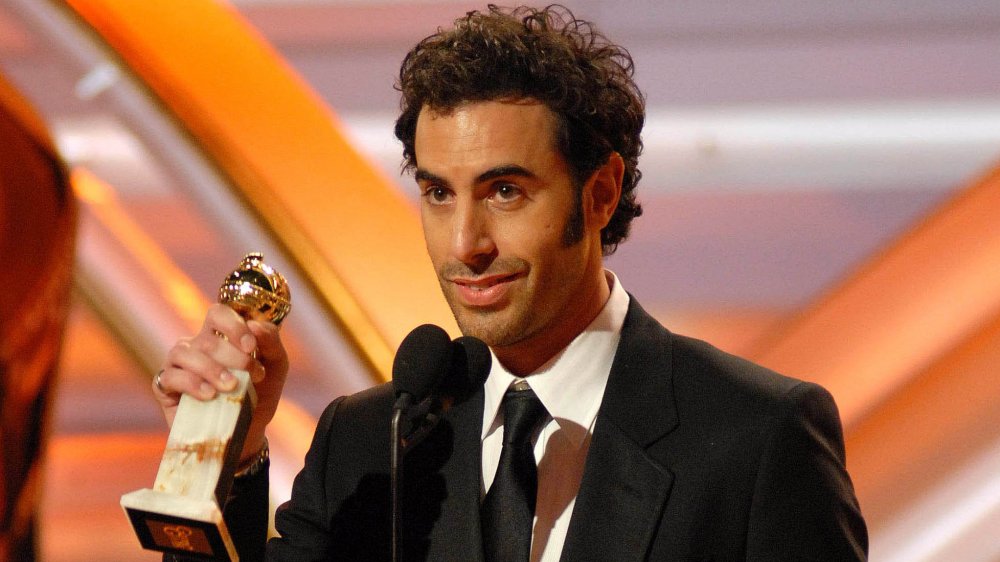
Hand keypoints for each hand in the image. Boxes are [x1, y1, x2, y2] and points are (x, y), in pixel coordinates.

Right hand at [153, 303, 288, 463]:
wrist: (248, 431)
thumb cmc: (260, 394)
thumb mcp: (275, 367)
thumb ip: (271, 342)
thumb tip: (255, 324)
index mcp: (221, 335)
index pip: (218, 313)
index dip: (233, 325)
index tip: (251, 347)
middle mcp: (196, 346)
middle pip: (206, 338)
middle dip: (232, 356)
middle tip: (252, 375)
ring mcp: (178, 366)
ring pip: (183, 352)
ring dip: (211, 369)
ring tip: (231, 386)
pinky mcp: (165, 388)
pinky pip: (170, 377)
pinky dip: (192, 384)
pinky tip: (210, 396)